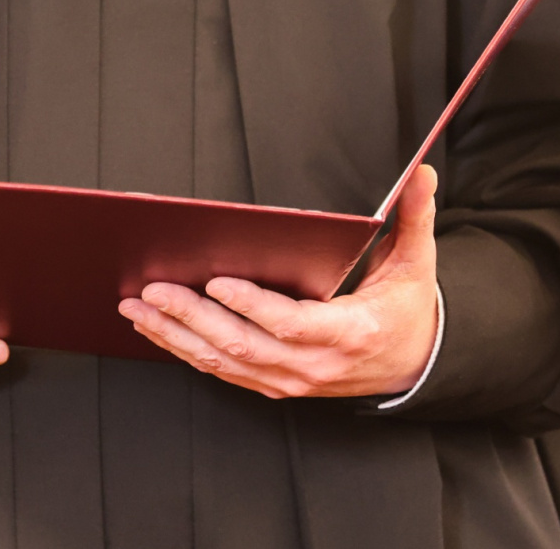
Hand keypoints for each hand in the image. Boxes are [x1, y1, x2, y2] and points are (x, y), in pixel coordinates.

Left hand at [118, 165, 439, 398]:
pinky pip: (224, 373)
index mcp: (348, 332)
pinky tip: (156, 330)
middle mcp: (315, 365)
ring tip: (137, 309)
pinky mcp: (275, 386)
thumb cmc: (403, 309)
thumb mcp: (416, 262)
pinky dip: (186, 352)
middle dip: (192, 317)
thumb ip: (414, 217)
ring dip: (176, 337)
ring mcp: (292, 381)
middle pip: (243, 345)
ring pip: (224, 363)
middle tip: (154, 289)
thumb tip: (422, 173)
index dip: (252, 306)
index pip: (292, 324)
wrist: (411, 364)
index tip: (216, 283)